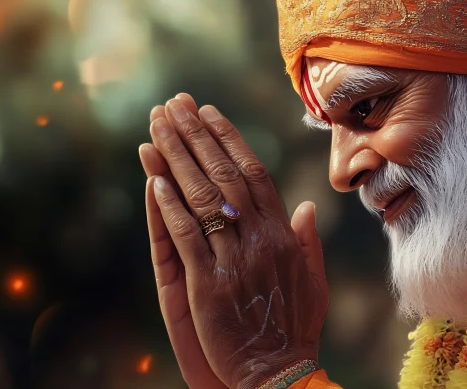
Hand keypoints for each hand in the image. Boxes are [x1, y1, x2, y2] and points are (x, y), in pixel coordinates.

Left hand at [142, 94, 328, 387]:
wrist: (280, 373)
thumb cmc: (294, 327)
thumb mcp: (312, 280)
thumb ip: (308, 241)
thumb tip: (306, 205)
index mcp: (283, 236)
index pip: (255, 175)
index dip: (229, 140)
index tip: (208, 112)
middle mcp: (260, 241)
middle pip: (225, 177)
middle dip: (196, 136)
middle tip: (172, 104)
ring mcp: (234, 261)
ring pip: (203, 199)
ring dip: (177, 159)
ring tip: (156, 126)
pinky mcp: (207, 286)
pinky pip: (187, 238)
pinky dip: (170, 207)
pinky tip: (154, 179)